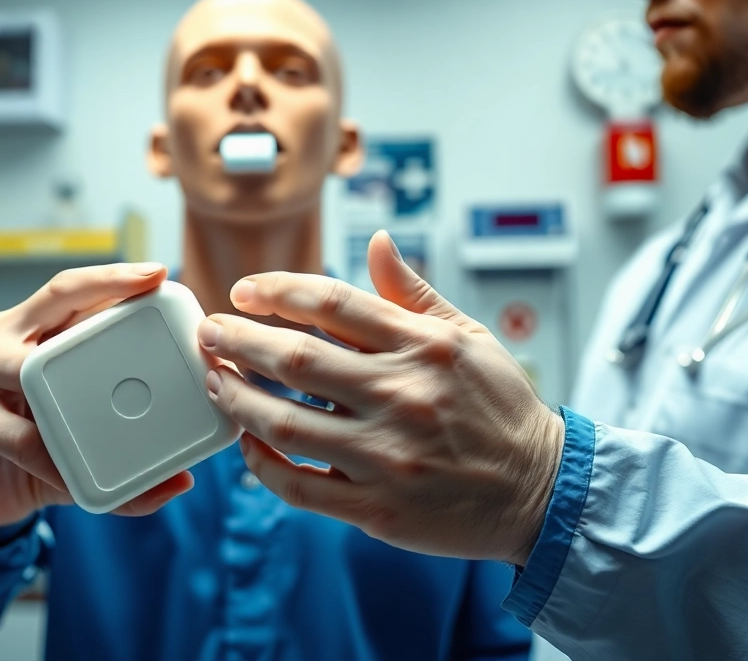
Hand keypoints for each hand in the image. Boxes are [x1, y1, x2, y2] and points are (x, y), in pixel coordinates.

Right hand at [0, 262, 194, 528]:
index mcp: (25, 326)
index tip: (156, 272)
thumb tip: (184, 458)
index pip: (67, 289)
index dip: (110, 278)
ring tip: (129, 424)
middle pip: (51, 313)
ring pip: (34, 376)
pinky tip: (82, 479)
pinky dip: (61, 464)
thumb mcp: (77, 415)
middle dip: (107, 318)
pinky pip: (25, 441)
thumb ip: (118, 413)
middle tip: (157, 333)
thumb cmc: (39, 440)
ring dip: (84, 404)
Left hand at [198, 231, 563, 565]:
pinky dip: (263, 464)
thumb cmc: (502, 409)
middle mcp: (402, 396)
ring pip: (285, 423)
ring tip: (213, 382)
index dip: (275, 291)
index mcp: (424, 347)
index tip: (242, 292)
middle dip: (237, 341)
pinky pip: (299, 485)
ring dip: (237, 399)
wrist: (540, 492)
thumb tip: (376, 241)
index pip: (330, 303)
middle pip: (295, 358)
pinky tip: (247, 444)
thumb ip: (413, 293)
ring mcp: (387, 456)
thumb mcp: (470, 337)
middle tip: (207, 333)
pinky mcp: (377, 507)